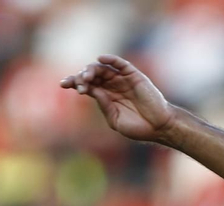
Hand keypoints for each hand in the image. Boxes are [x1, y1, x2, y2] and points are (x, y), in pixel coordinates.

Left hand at [60, 54, 177, 143]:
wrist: (159, 127)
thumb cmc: (138, 128)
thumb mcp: (116, 121)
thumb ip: (105, 106)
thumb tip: (94, 90)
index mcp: (105, 97)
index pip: (86, 85)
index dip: (74, 82)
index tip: (63, 84)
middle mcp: (112, 86)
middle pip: (92, 75)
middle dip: (82, 77)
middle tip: (79, 83)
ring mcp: (123, 80)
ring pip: (104, 69)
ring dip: (93, 69)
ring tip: (88, 76)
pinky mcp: (134, 76)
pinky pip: (121, 64)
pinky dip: (111, 60)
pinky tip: (101, 60)